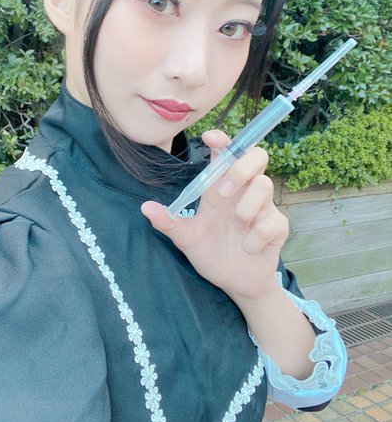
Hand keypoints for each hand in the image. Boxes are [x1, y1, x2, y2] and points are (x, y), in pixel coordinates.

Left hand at [141, 129, 289, 303]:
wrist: (235, 284)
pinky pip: (272, 222)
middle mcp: (243, 192)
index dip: (222, 140)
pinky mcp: (276, 227)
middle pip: (256, 156)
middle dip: (240, 169)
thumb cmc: (212, 253)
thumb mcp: (187, 239)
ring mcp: (262, 208)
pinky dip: (257, 236)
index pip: (225, 153)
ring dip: (247, 207)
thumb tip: (145, 207)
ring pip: (265, 185)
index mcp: (220, 188)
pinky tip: (247, 247)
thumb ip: (169, 222)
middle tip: (224, 193)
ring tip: (236, 227)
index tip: (210, 138)